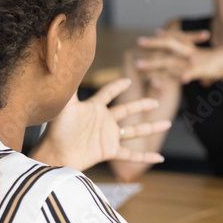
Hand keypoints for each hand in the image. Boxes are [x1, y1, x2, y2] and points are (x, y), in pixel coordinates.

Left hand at [32, 78, 170, 170]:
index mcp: (94, 108)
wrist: (55, 154)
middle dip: (141, 106)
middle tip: (155, 102)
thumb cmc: (56, 130)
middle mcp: (104, 121)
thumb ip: (71, 87)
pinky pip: (131, 154)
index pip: (108, 94)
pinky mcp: (109, 151)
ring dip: (151, 128)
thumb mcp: (65, 106)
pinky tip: (159, 158)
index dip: (117, 87)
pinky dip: (145, 156)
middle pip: (127, 110)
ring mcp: (108, 136)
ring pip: (135, 130)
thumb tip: (67, 65)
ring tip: (167, 124)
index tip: (127, 80)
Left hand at [132, 29, 222, 86]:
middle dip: (153, 44)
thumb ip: (205, 56)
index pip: (176, 37)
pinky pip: (173, 78)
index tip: (156, 32)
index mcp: (193, 47)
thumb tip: (201, 56)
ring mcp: (189, 62)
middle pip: (167, 46)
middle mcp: (189, 52)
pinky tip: (153, 83)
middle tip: (139, 41)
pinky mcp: (190, 73)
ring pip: (166, 62)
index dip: (165, 35)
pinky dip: (163, 81)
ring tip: (138, 64)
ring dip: (151, 63)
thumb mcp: (215, 56)